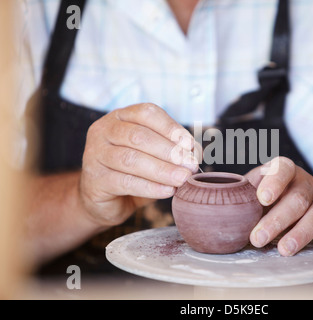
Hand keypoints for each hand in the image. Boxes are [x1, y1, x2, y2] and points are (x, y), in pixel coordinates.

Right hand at [79, 103, 198, 225]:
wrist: (103, 200)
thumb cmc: (132, 172)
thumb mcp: (152, 155)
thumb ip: (170, 149)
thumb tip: (195, 152)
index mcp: (120, 117)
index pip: (146, 113)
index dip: (170, 127)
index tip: (190, 144)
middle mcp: (103, 131)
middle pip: (139, 136)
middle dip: (169, 151)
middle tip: (190, 165)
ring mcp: (95, 155)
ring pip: (131, 159)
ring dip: (162, 170)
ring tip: (182, 179)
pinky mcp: (94, 180)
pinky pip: (125, 182)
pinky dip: (150, 187)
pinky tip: (167, 191)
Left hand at [246, 157, 312, 255]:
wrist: (298, 203)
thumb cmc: (267, 197)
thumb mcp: (253, 189)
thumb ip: (238, 193)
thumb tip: (205, 202)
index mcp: (286, 171)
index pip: (283, 169)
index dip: (274, 182)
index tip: (261, 198)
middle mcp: (307, 184)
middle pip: (298, 199)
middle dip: (277, 220)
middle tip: (257, 238)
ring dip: (300, 233)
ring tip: (284, 250)